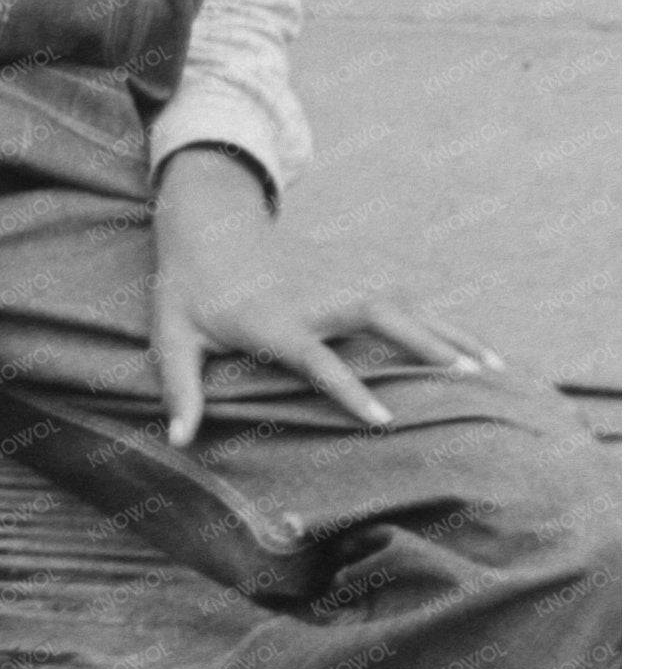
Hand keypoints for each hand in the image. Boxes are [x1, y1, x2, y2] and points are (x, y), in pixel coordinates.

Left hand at [149, 146, 501, 446]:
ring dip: (451, 334)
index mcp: (275, 323)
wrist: (210, 228)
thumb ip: (179, 387)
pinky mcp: (356, 272)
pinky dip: (446, 320)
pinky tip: (480, 347)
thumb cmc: (190, 293)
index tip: (384, 418)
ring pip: (407, 306)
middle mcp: (317, 299)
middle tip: (470, 379)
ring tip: (497, 369)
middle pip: (381, 319)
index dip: (349, 389)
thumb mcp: (172, 336)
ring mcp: (341, 281)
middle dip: (425, 346)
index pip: (317, 360)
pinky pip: (409, 297)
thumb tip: (176, 440)